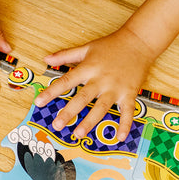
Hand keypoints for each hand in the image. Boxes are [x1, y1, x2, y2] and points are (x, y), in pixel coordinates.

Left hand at [36, 26, 155, 141]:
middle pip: (82, 98)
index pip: (66, 81)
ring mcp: (116, 88)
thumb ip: (65, 55)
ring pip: (101, 108)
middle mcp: (101, 80)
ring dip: (90, 122)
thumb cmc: (111, 45)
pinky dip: (125, 124)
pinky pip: (127, 111)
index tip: (38, 102)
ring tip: (78, 134)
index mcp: (88, 68)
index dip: (51, 92)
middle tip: (57, 125)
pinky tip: (119, 138)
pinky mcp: (129, 93)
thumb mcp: (87, 48)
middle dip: (69, 112)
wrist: (140, 41)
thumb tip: (46, 59)